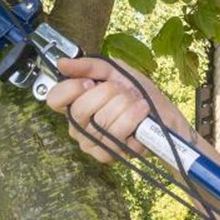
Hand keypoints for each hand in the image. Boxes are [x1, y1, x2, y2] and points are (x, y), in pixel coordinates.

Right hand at [45, 57, 177, 162]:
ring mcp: (91, 144)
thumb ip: (90, 66)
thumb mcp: (116, 72)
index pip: (54, 99)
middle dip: (110, 93)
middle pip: (81, 109)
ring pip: (102, 121)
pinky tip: (141, 116)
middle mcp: (78, 126)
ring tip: (138, 103)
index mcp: (76, 104)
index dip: (71, 88)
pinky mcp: (106, 156)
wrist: (165, 116)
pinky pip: (116, 136)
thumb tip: (62, 63)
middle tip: (125, 92)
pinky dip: (134, 120)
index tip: (90, 82)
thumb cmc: (139, 94)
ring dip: (127, 106)